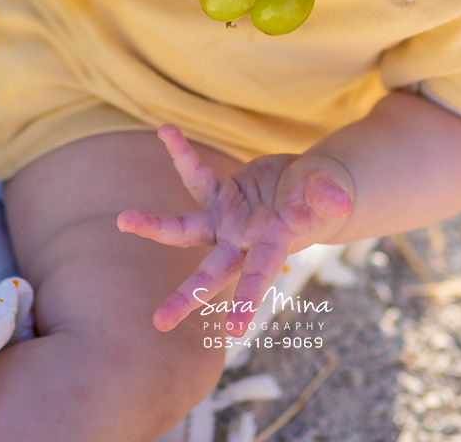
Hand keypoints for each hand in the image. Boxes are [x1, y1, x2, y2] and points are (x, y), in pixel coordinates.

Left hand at [117, 125, 354, 334]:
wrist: (311, 183)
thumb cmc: (324, 196)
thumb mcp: (330, 192)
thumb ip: (329, 196)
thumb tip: (337, 202)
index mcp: (272, 246)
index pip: (258, 276)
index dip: (247, 300)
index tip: (233, 330)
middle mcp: (242, 241)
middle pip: (211, 273)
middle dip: (187, 297)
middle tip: (159, 322)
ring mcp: (225, 220)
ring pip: (184, 229)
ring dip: (155, 227)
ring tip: (124, 220)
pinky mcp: (217, 195)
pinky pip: (194, 175)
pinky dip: (181, 153)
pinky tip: (166, 131)